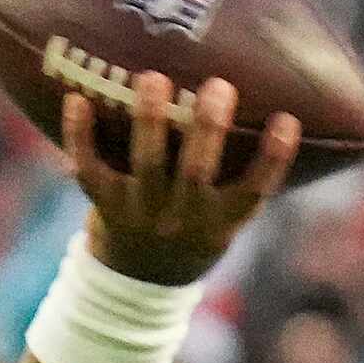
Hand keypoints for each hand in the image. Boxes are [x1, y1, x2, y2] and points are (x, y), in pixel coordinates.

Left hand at [62, 72, 300, 287]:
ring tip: (153, 78)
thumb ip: (239, 172)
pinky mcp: (105, 206)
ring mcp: (141, 213)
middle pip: (196, 174)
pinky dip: (79, 136)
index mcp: (220, 221)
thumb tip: (274, 98)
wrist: (137, 284)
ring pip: (146, 166)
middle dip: (207, 129)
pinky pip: (88, 171)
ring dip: (150, 121)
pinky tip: (75, 99)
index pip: (254, 192)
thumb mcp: (223, 216)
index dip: (273, 159)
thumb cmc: (192, 228)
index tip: (287, 120)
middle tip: (218, 85)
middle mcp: (182, 219)